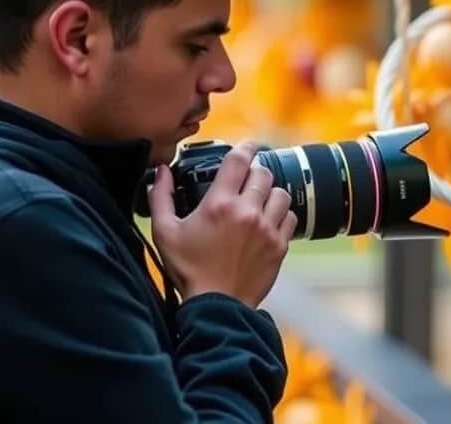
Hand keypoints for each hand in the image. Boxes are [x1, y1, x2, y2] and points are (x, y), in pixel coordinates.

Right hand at [147, 141, 296, 308]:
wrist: (216, 305)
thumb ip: (161, 197)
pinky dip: (281, 215)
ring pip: (280, 193)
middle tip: (246, 182)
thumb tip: (162, 172)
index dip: (245, 146)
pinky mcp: (279, 246)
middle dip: (254, 173)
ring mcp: (266, 229)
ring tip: (259, 201)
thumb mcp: (164, 232)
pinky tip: (268, 221)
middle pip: (262, 173)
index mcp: (219, 203)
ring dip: (270, 193)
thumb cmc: (189, 270)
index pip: (239, 160)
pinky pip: (290, 217)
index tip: (248, 145)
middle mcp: (246, 211)